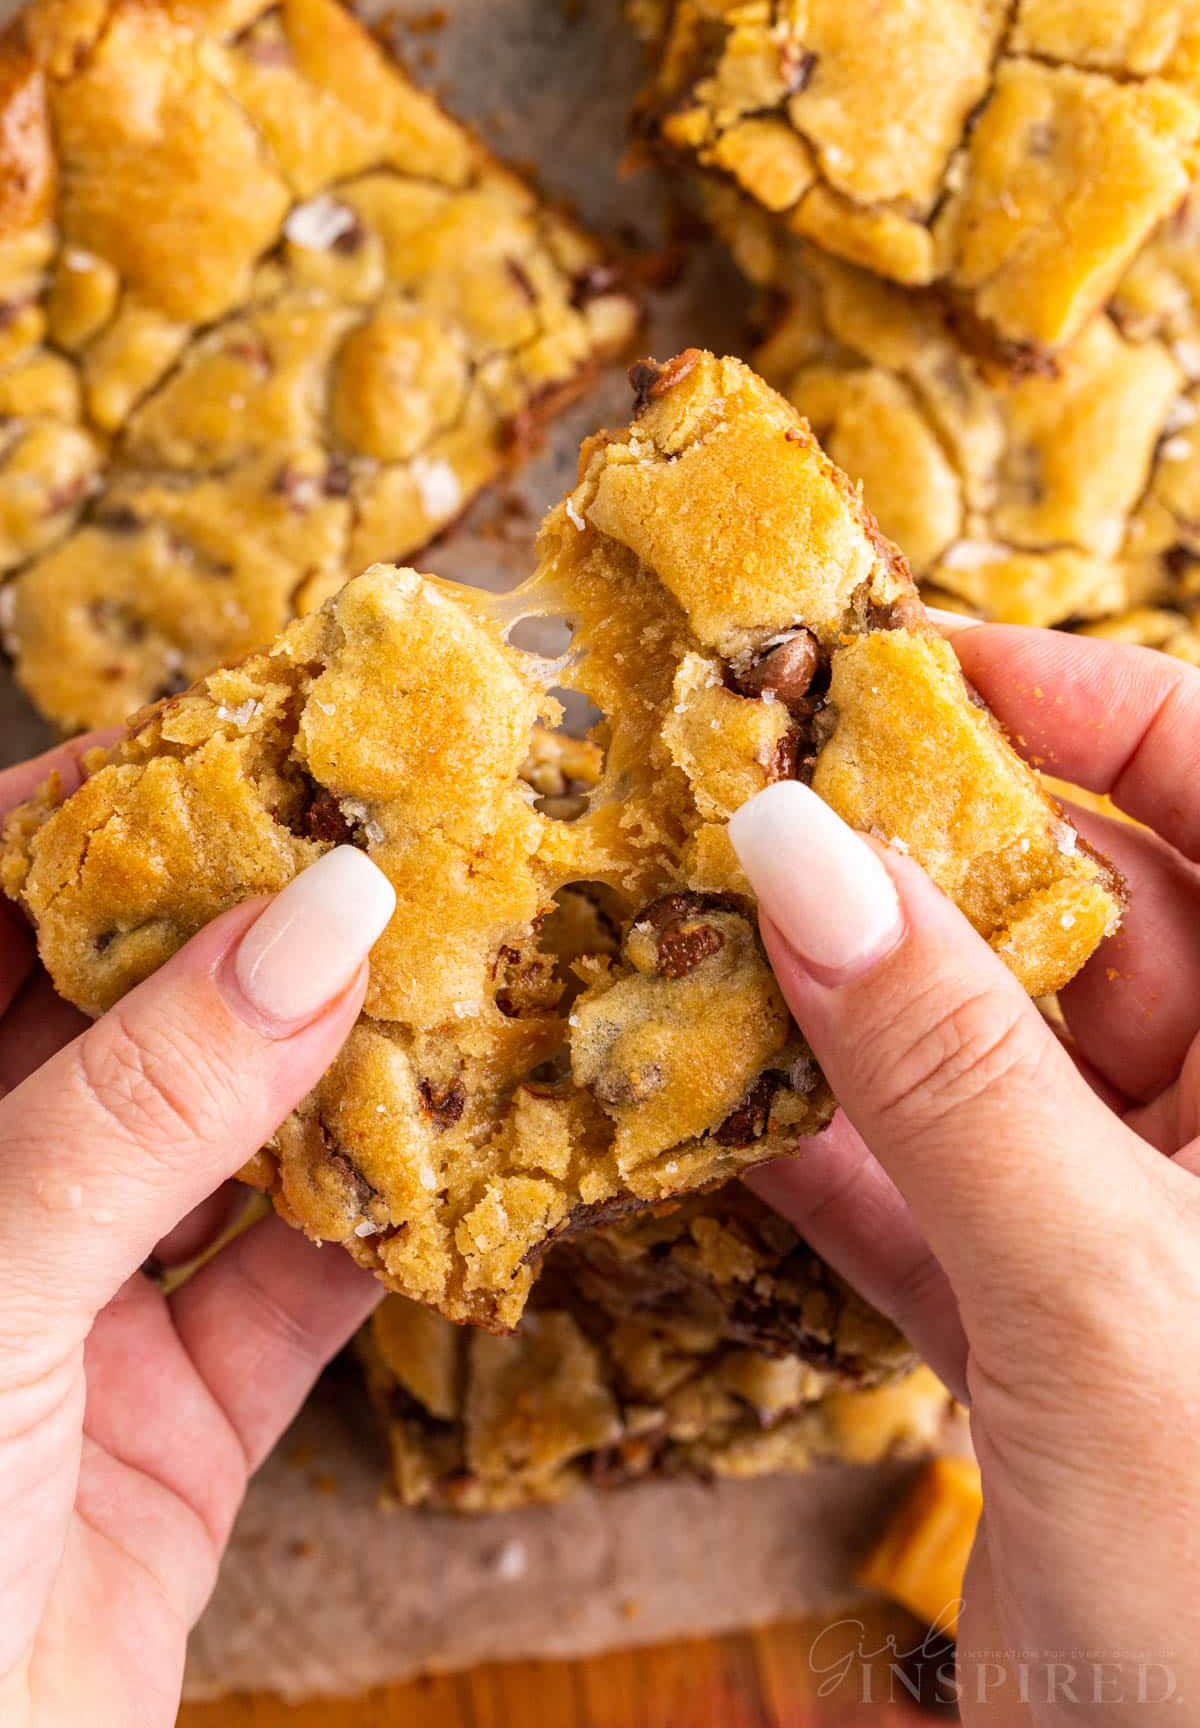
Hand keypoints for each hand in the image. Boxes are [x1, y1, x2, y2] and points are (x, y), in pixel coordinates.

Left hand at [0, 738, 395, 1727]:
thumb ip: (148, 1103)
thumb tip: (325, 916)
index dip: (87, 809)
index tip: (234, 733)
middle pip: (118, 1012)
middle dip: (248, 921)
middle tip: (389, 826)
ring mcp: (74, 1305)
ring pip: (223, 1139)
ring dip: (339, 1063)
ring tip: (462, 951)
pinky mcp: (174, 1416)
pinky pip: (294, 1283)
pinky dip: (383, 1220)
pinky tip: (471, 1143)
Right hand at [730, 625, 1199, 1724]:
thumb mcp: (1106, 1300)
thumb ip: (949, 1071)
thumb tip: (796, 848)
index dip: (1086, 704)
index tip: (906, 662)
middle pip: (1088, 914)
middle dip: (917, 863)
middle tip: (745, 813)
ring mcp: (1150, 1222)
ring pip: (988, 1055)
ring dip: (844, 1015)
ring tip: (692, 943)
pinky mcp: (1057, 1321)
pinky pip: (934, 1190)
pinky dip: (830, 1160)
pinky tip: (711, 1122)